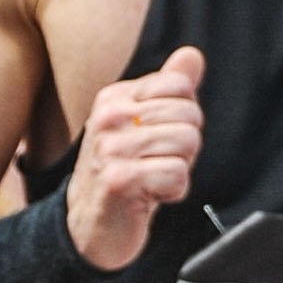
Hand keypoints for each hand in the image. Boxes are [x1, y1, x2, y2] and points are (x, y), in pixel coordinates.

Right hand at [66, 46, 201, 271]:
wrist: (90, 227)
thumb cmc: (122, 173)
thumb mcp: (142, 125)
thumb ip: (168, 89)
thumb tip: (192, 55)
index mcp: (113, 98)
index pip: (180, 87)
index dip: (184, 118)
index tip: (159, 139)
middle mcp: (108, 118)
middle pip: (189, 116)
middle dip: (185, 147)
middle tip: (156, 164)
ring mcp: (110, 148)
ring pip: (187, 143)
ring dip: (179, 170)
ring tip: (152, 180)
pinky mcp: (119, 179)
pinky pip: (177, 174)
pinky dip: (173, 192)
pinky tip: (149, 197)